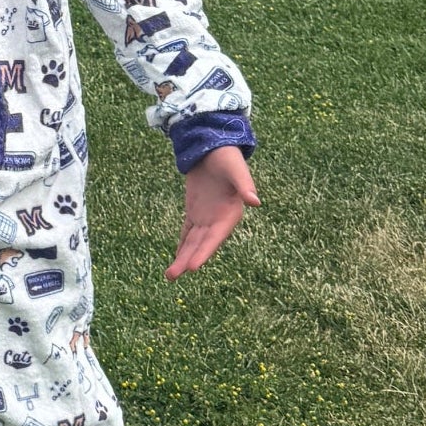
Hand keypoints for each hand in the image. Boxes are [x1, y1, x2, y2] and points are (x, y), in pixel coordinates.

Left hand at [166, 145, 258, 279]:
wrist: (215, 149)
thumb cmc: (228, 158)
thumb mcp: (236, 169)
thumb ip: (245, 185)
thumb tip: (256, 202)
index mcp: (230, 213)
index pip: (215, 237)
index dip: (204, 252)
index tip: (192, 267)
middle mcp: (218, 220)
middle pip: (201, 244)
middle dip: (188, 260)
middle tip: (172, 276)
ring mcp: (206, 217)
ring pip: (192, 242)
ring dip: (182, 257)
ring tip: (170, 276)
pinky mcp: (195, 212)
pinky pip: (188, 232)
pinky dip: (182, 245)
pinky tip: (176, 260)